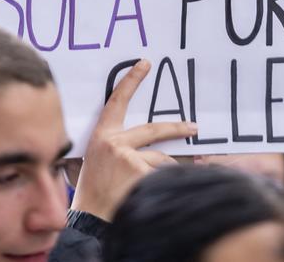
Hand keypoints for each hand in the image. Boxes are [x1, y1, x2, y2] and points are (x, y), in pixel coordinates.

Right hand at [70, 59, 196, 219]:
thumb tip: (139, 143)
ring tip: (157, 188)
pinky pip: (163, 178)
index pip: (117, 102)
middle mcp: (115, 143)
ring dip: (164, 173)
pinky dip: (164, 186)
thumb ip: (113, 148)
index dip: (131, 81)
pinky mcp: (140, 172)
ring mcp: (128, 158)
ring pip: (161, 161)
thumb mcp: (96, 163)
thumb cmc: (92, 193)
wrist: (88, 219)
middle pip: (154, 129)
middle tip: (194, 128)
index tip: (144, 63)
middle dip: (177, 129)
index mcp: (101, 136)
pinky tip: (153, 197)